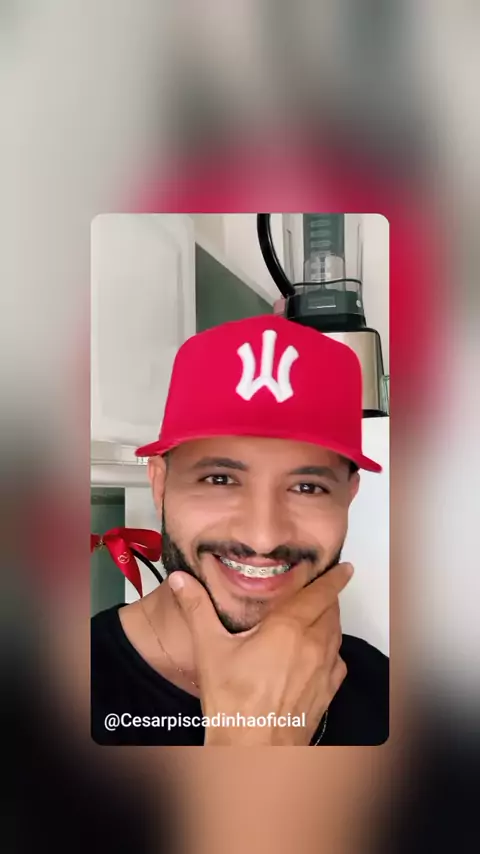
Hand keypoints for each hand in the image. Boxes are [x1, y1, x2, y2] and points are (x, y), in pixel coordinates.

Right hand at [168, 563, 352, 745]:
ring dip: (330, 621)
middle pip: (331, 612)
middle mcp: (313, 646)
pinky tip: (316, 652)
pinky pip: (337, 661)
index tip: (344, 567)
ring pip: (336, 635)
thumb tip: (181, 580)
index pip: (320, 594)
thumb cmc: (232, 702)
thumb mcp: (210, 649)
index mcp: (288, 629)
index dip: (333, 578)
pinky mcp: (327, 693)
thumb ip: (197, 608)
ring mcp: (324, 671)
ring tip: (317, 615)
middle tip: (321, 588)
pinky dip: (331, 649)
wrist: (252, 751)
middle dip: (328, 597)